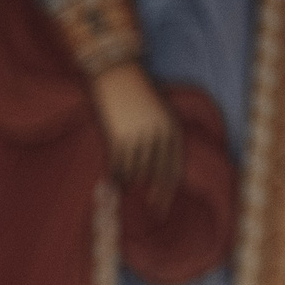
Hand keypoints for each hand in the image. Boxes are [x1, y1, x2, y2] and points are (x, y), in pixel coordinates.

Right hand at [87, 60, 182, 215]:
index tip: (162, 205)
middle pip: (158, 175)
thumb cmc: (137, 92)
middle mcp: (157, 136)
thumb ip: (160, 138)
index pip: (173, 168)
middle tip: (154, 211)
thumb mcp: (158, 114)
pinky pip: (118, 167)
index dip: (168, 189)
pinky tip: (112, 183)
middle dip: (157, 196)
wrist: (117, 72)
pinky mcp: (118, 138)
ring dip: (131, 180)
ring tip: (124, 185)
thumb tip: (154, 171)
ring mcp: (138, 137)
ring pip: (135, 172)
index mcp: (171, 128)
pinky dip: (116, 178)